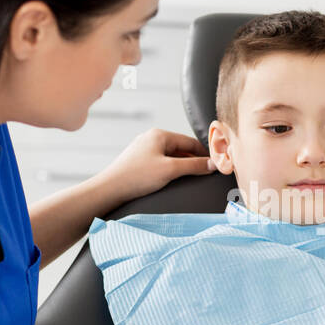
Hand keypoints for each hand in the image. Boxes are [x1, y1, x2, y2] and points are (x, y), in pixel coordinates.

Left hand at [100, 128, 216, 202]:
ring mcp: (143, 149)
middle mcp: (151, 138)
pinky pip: (160, 163)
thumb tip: (213, 164)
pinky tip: (172, 181)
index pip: (190, 142)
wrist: (109, 189)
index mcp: (159, 134)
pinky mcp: (137, 161)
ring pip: (170, 156)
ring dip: (181, 166)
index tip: (215, 165)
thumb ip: (194, 166)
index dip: (204, 154)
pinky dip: (169, 170)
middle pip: (180, 148)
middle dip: (193, 161)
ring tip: (191, 179)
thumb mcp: (170, 170)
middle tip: (205, 174)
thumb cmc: (137, 177)